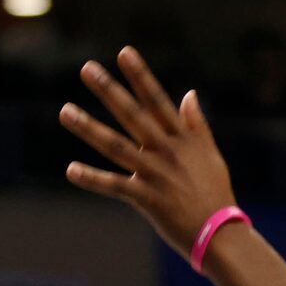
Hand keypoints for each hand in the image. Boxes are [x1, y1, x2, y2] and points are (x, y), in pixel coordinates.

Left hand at [60, 47, 240, 257]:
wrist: (221, 232)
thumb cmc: (215, 193)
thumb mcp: (210, 154)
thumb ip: (196, 123)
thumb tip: (189, 92)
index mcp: (183, 138)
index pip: (157, 100)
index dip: (141, 76)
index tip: (124, 53)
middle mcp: (167, 151)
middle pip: (132, 115)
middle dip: (109, 90)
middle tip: (87, 68)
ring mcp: (155, 173)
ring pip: (116, 146)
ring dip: (88, 128)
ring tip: (64, 110)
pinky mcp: (147, 198)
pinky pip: (114, 185)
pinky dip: (92, 178)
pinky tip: (70, 169)